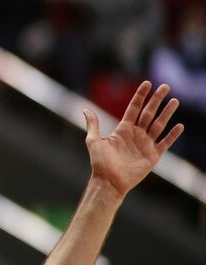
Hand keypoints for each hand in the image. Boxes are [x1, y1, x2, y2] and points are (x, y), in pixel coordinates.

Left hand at [84, 82, 181, 196]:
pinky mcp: (152, 156)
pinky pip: (165, 143)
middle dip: (157, 100)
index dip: (140, 96)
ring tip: (175, 101)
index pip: (134, 108)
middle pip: (149, 113)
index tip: (147, 83)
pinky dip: (172, 135)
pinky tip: (179, 126)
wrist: (109, 181)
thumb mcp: (94, 141)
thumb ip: (93, 125)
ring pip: (159, 125)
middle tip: (166, 86)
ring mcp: (145, 144)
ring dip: (167, 113)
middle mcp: (136, 134)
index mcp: (123, 129)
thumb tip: (85, 109)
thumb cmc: (100, 163)